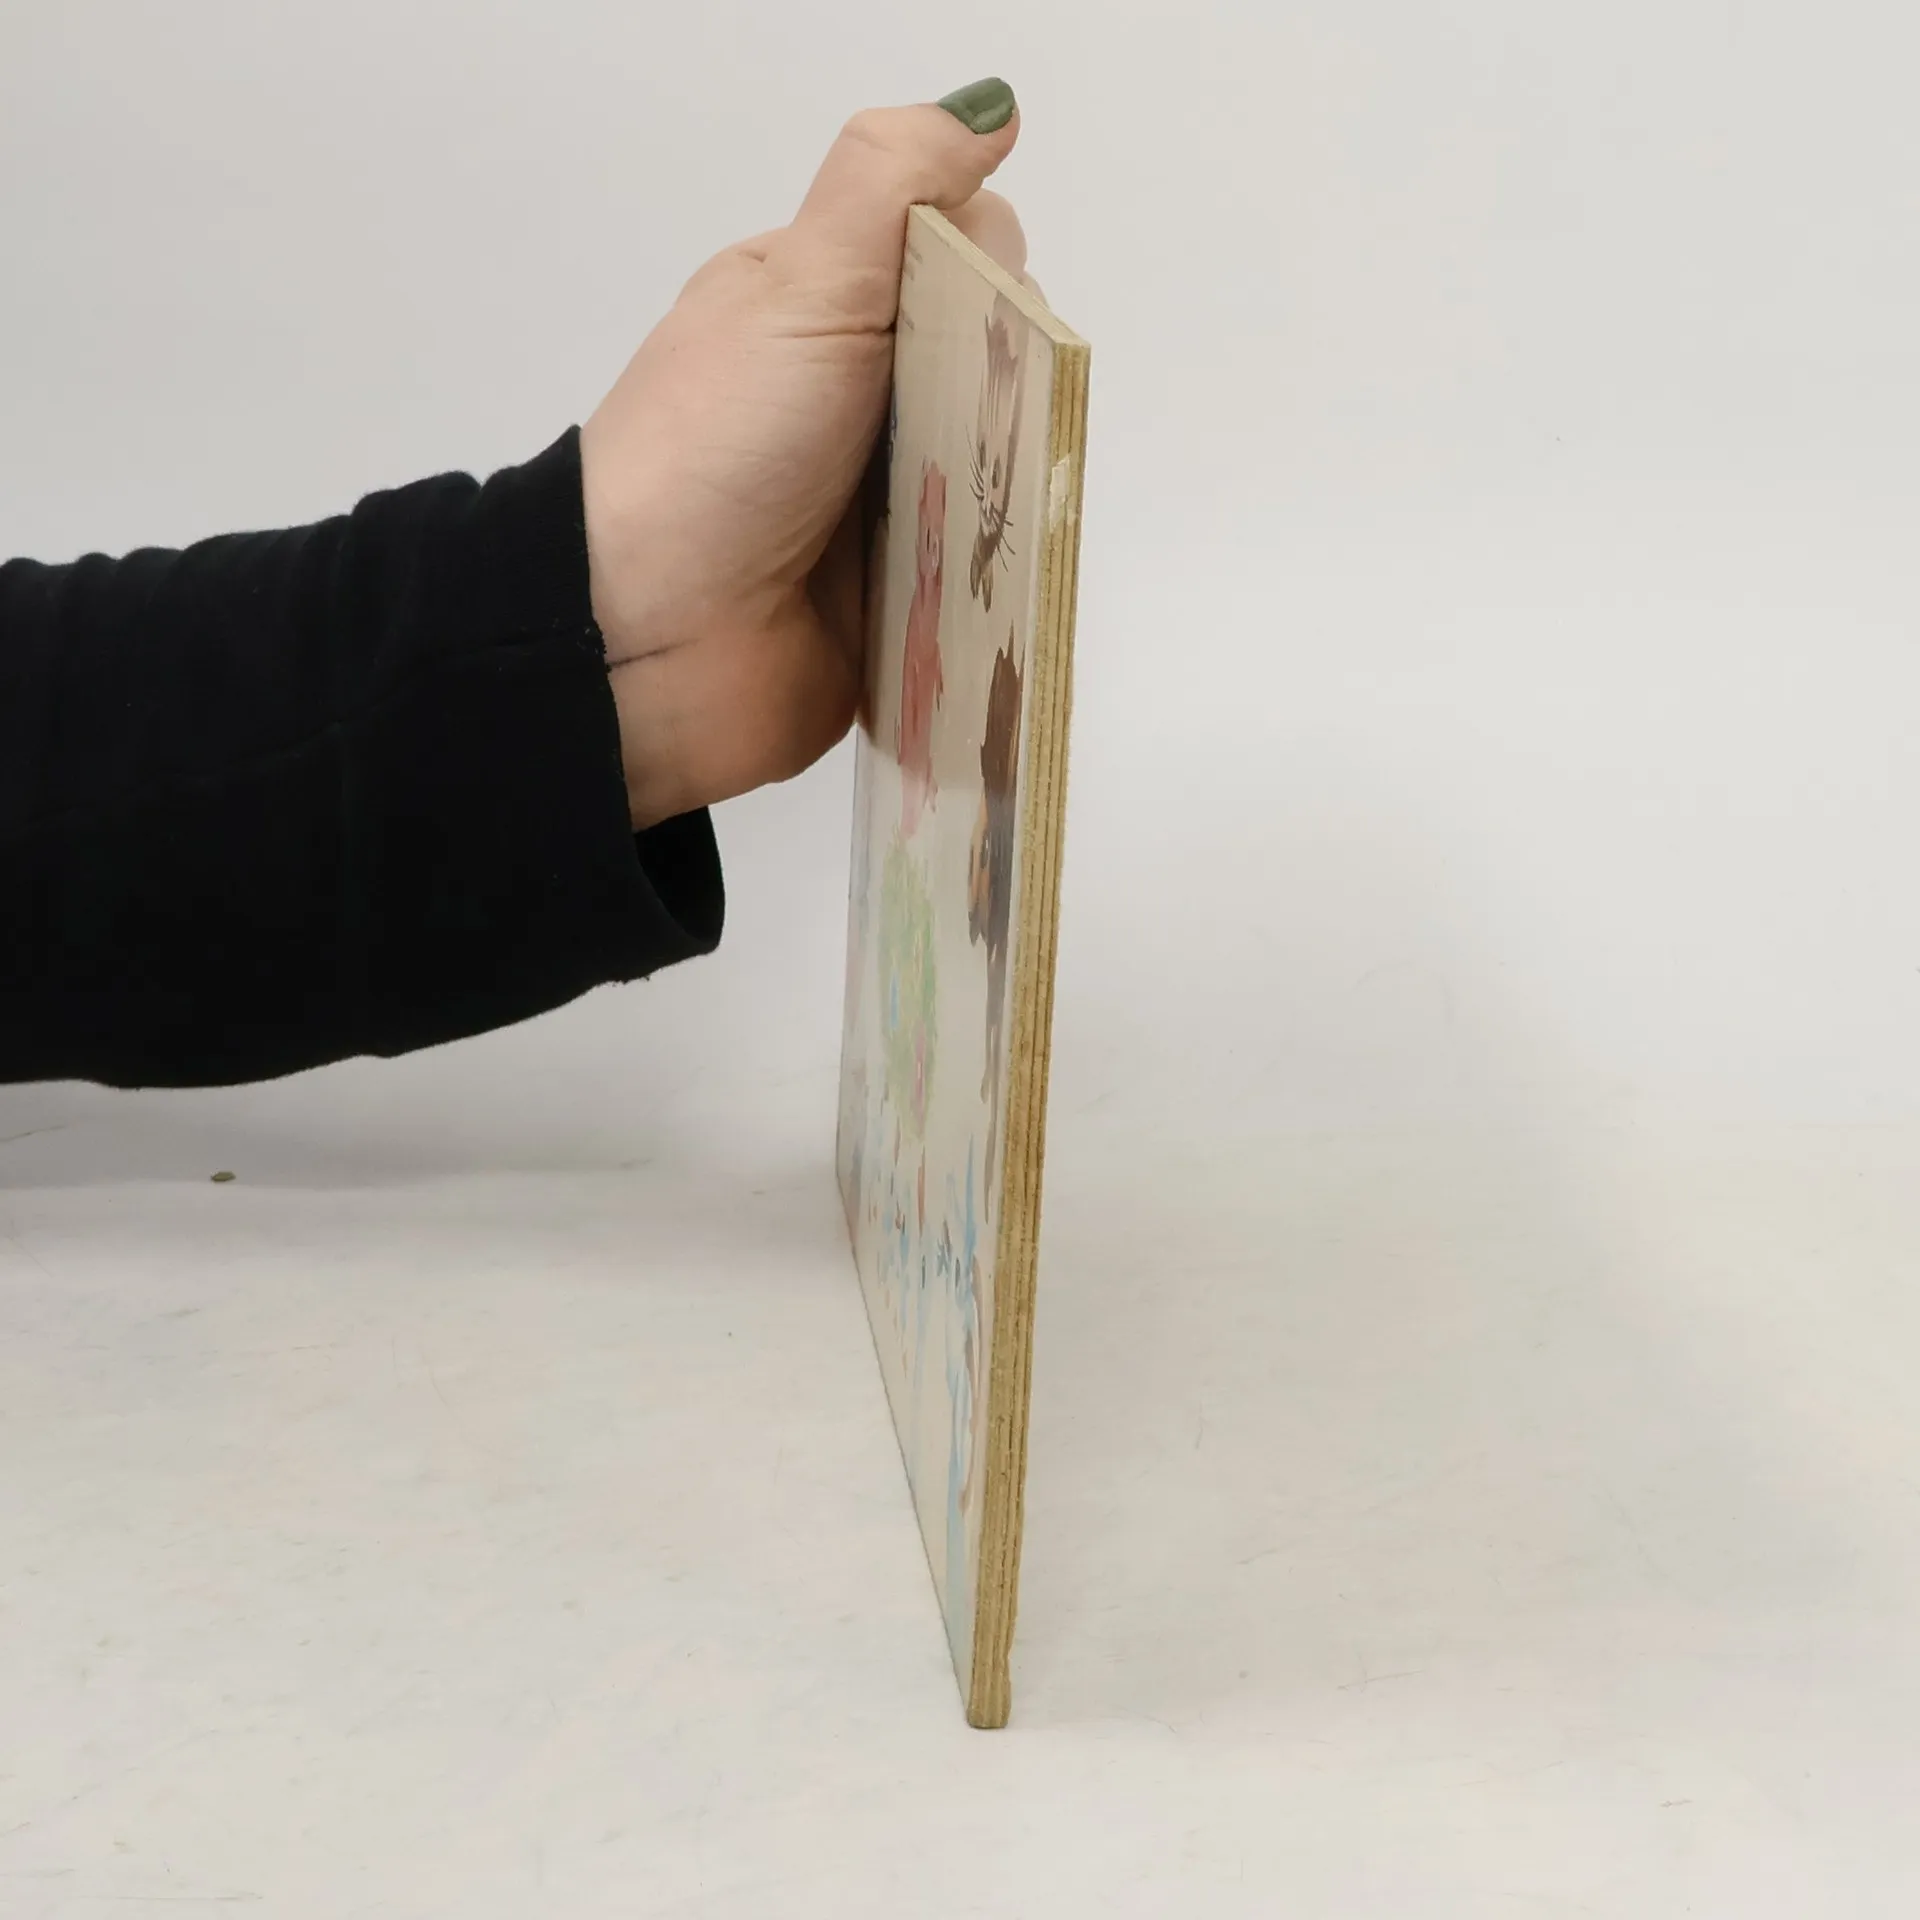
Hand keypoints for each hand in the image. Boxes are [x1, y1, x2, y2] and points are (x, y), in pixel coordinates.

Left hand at [579, 81, 1029, 830]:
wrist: (644, 641)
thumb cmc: (717, 451)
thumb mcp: (800, 284)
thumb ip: (891, 182)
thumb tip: (990, 108)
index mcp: (820, 311)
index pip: (959, 257)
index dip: (987, 277)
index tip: (960, 323)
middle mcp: (851, 402)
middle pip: (991, 366)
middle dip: (1011, 390)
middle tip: (963, 432)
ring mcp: (875, 507)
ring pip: (997, 472)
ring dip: (1010, 488)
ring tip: (985, 511)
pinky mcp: (898, 602)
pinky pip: (980, 576)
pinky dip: (999, 574)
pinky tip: (1003, 575)